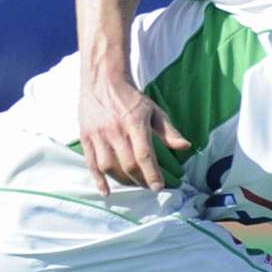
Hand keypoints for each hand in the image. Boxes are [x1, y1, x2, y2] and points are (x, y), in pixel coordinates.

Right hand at [77, 76, 190, 195]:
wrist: (102, 79)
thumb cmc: (130, 97)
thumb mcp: (153, 110)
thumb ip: (168, 130)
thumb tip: (185, 147)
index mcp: (134, 122)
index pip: (144, 154)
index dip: (152, 174)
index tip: (159, 187)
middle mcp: (115, 130)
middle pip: (128, 164)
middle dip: (140, 180)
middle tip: (149, 186)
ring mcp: (98, 134)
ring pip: (108, 166)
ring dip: (122, 181)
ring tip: (133, 184)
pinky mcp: (86, 137)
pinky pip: (91, 163)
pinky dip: (98, 180)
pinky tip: (107, 191)